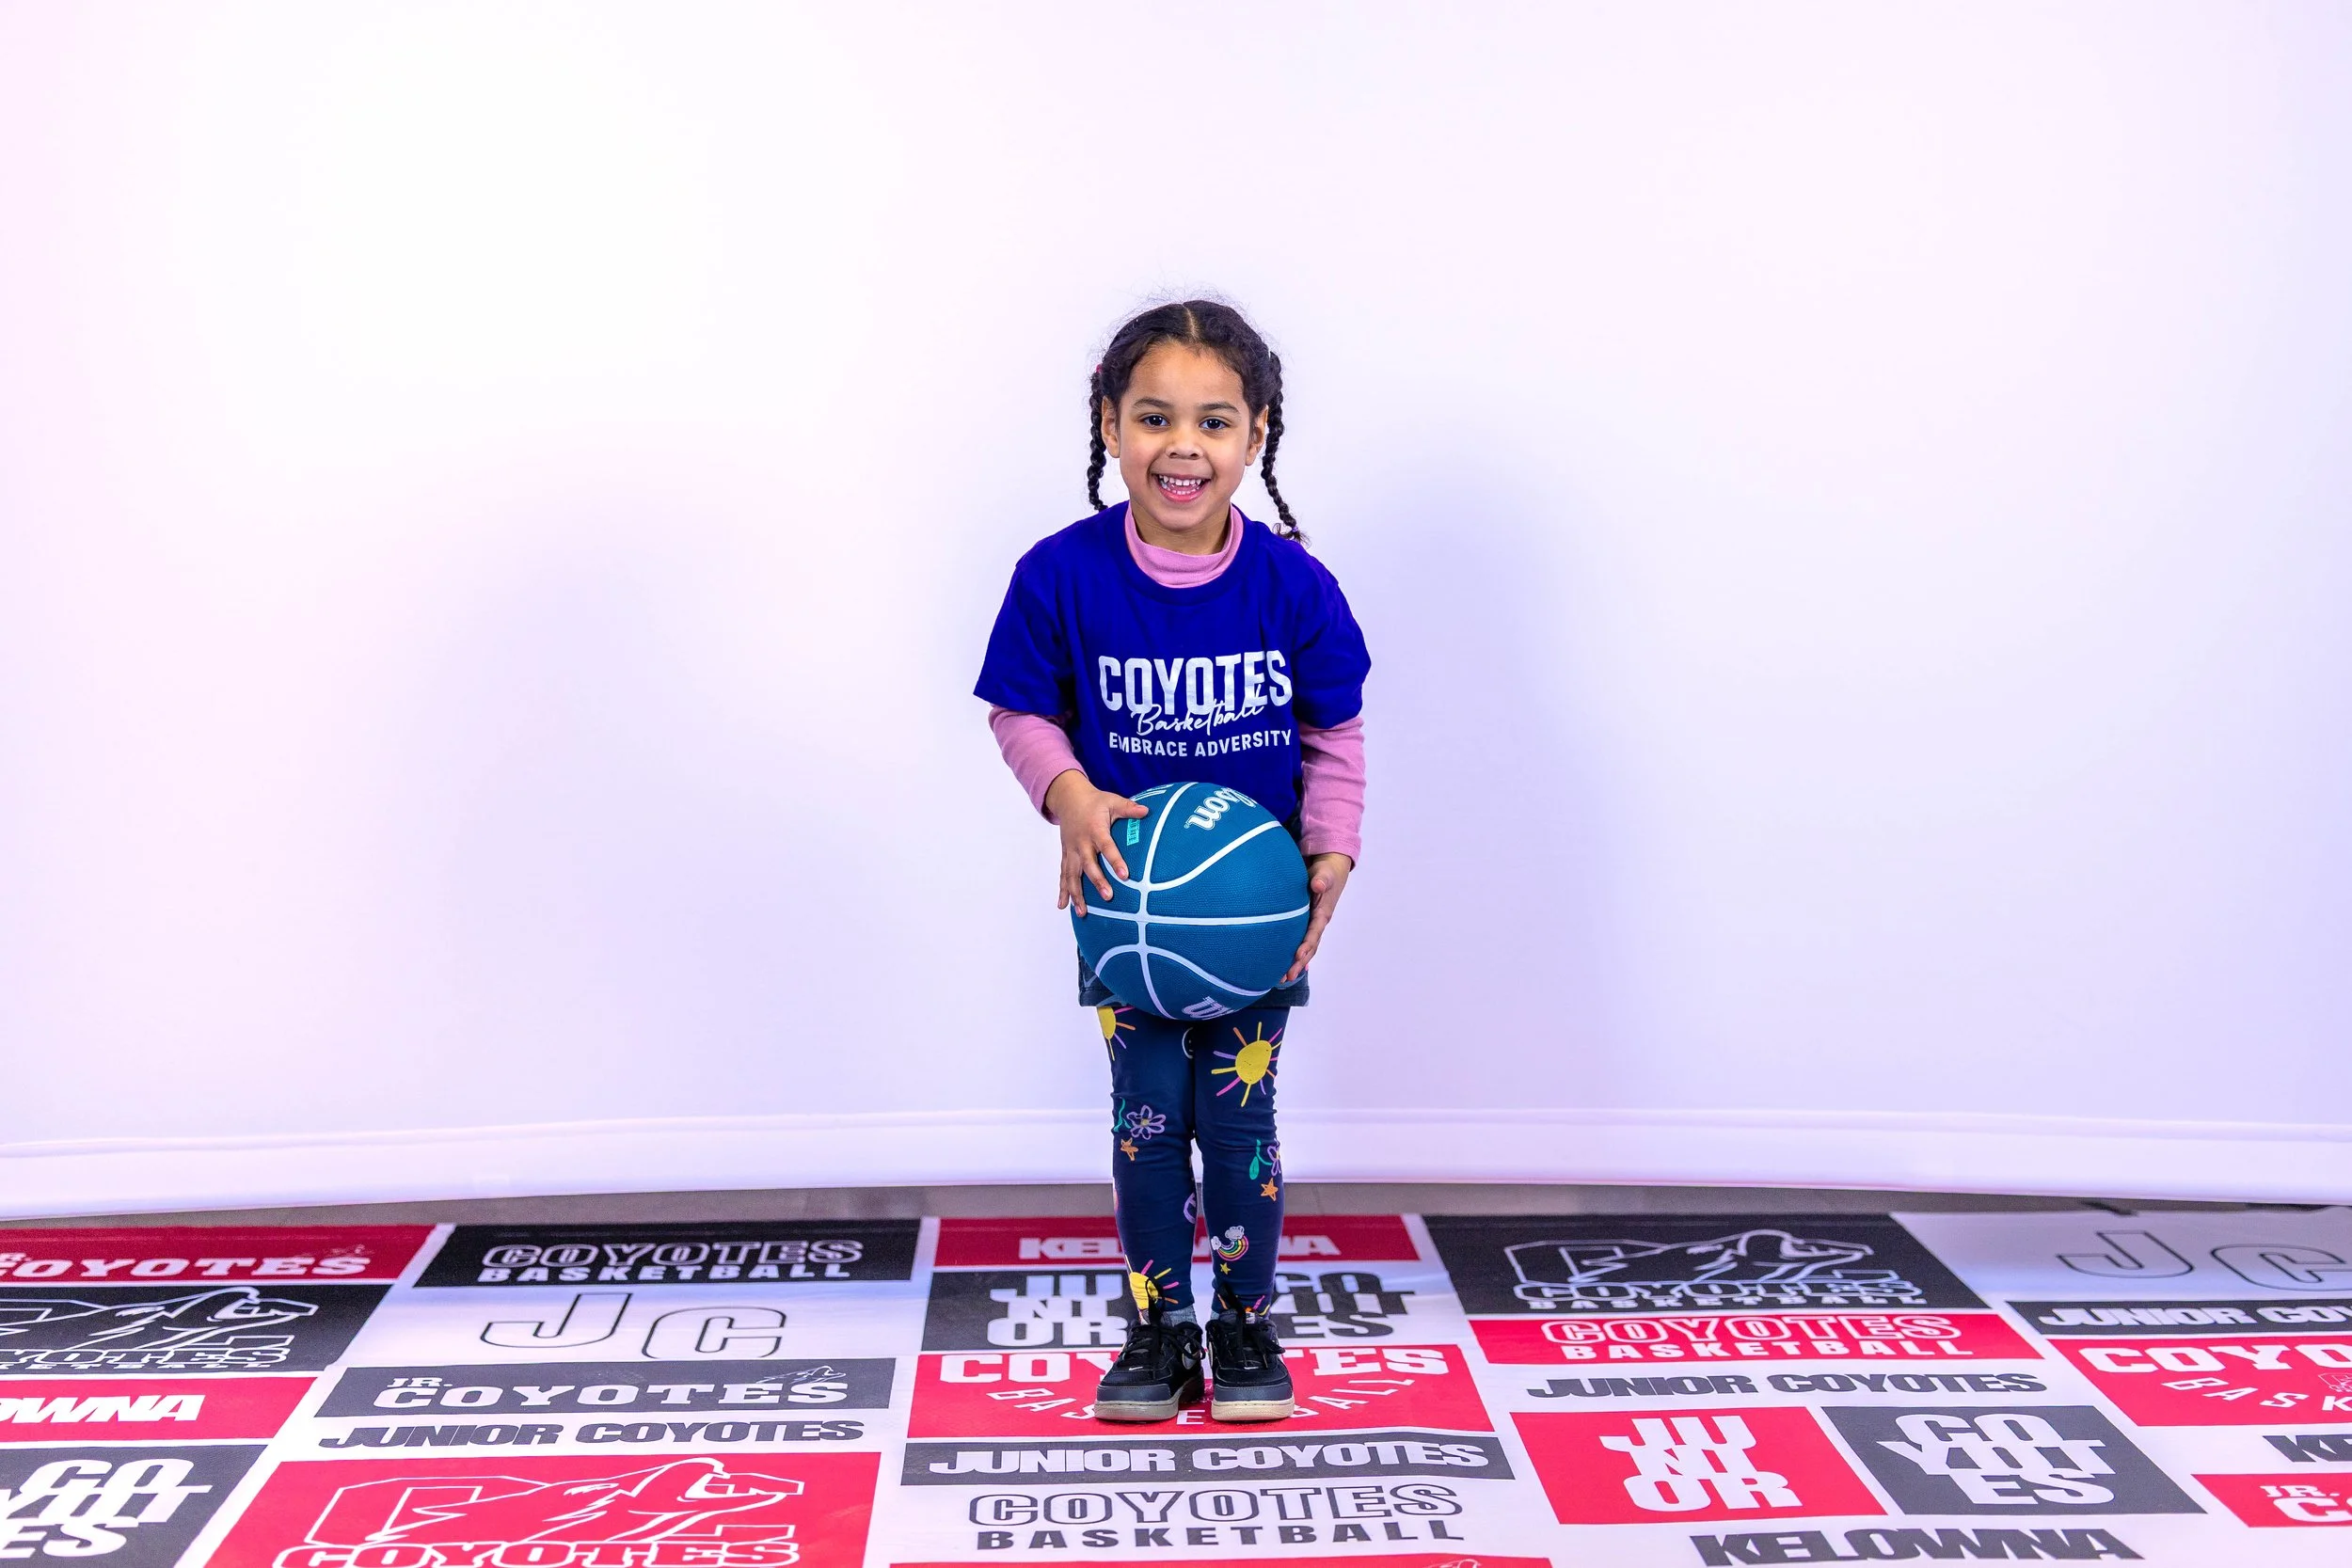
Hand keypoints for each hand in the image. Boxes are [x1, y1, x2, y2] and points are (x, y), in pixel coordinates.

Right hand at [1046, 770, 1148, 915]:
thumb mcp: (1113, 801)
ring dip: (1076, 894)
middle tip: (1108, 897)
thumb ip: (1129, 808)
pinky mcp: (1066, 856)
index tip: (1125, 875)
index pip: (1107, 847)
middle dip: (1097, 882)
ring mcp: (1071, 851)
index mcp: (1095, 829)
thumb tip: (1147, 812)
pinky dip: (1062, 891)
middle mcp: (1081, 843)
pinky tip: (1062, 906)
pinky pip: (1063, 875)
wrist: (1069, 799)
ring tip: (1082, 912)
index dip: (1115, 861)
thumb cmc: (1095, 802)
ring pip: (1072, 875)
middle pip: (1089, 865)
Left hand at [1283, 852, 1352, 982]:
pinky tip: (1285, 969)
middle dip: (1299, 963)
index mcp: (1323, 914)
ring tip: (1281, 979)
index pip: (1314, 932)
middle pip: (1309, 947)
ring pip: (1304, 949)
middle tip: (1286, 977)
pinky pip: (1300, 943)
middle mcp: (1318, 924)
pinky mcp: (1306, 925)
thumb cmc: (1326, 872)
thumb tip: (1318, 885)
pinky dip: (1294, 956)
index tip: (1297, 956)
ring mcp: (1312, 926)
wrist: (1329, 873)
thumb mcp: (1325, 873)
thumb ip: (1322, 879)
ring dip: (1295, 964)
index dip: (1307, 944)